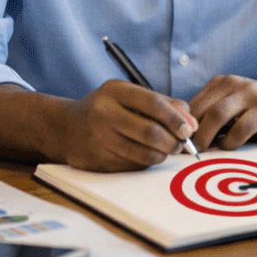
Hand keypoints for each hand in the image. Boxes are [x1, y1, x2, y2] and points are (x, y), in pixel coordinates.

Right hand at [61, 80, 198, 170]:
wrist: (66, 128)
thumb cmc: (107, 108)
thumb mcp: (129, 95)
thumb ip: (162, 103)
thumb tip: (190, 121)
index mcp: (114, 91)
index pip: (153, 104)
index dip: (175, 118)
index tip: (188, 129)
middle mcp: (104, 113)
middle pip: (150, 132)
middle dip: (173, 141)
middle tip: (182, 144)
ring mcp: (98, 139)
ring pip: (143, 153)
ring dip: (162, 154)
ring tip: (168, 149)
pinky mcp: (97, 161)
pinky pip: (132, 165)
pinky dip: (146, 162)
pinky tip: (147, 154)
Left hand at [188, 74, 256, 151]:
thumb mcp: (233, 105)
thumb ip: (212, 115)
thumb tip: (184, 138)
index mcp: (222, 83)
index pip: (194, 103)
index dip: (184, 125)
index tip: (179, 143)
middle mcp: (235, 84)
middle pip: (203, 109)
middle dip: (192, 134)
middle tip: (188, 151)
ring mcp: (252, 95)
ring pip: (218, 115)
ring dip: (207, 137)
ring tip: (203, 151)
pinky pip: (241, 128)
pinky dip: (231, 142)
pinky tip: (230, 147)